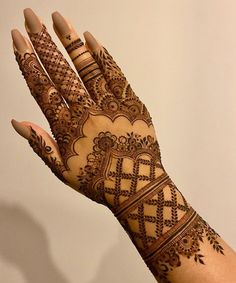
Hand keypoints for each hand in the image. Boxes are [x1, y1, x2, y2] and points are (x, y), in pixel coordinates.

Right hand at [12, 8, 169, 212]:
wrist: (136, 185)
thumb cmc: (100, 182)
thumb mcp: (63, 170)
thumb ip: (41, 144)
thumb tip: (18, 123)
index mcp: (67, 127)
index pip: (42, 88)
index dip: (28, 62)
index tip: (18, 39)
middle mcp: (86, 111)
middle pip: (61, 72)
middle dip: (43, 42)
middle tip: (31, 17)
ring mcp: (110, 105)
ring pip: (87, 67)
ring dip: (71, 42)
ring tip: (58, 19)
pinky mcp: (131, 103)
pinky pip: (116, 75)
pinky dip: (104, 57)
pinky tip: (91, 40)